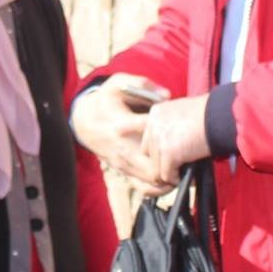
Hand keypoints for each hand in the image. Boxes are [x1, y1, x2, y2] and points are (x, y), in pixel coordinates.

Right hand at [72, 75, 176, 193]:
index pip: (152, 134)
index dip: (172, 135)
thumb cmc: (105, 101)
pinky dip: (158, 187)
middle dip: (174, 164)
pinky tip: (170, 178)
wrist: (83, 122)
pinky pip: (142, 187)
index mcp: (122, 125)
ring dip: (169, 177)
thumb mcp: (118, 84)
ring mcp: (122, 163)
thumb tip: (166, 95)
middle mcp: (122, 148)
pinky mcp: (122, 171)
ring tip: (182, 167)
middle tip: (189, 156)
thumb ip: (142, 84)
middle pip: (154, 167)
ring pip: (150, 181)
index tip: (186, 132)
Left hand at [141, 94, 211, 181]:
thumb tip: (171, 144)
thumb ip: (171, 126)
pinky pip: (166, 175)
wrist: (221, 116)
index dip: (159, 150)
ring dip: (169, 172)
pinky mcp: (169, 152)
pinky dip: (175, 179)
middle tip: (176, 168)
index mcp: (156, 113)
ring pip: (156, 166)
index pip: (149, 138)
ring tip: (182, 173)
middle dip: (161, 162)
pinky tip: (185, 177)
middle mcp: (154, 124)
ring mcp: (160, 139)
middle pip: (149, 153)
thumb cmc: (210, 113)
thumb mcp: (183, 113)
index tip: (171, 156)